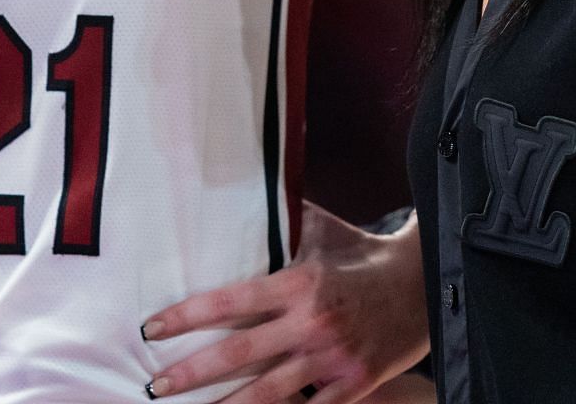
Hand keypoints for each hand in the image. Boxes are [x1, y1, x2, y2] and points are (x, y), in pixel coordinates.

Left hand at [141, 203, 428, 401]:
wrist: (423, 285)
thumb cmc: (363, 255)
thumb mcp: (323, 229)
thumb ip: (282, 216)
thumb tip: (238, 192)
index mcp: (298, 283)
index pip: (229, 301)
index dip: (187, 316)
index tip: (152, 328)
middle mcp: (311, 323)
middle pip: (239, 353)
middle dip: (191, 372)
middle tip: (155, 386)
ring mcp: (331, 359)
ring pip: (268, 394)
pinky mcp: (352, 385)